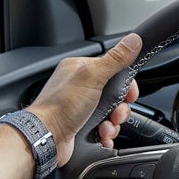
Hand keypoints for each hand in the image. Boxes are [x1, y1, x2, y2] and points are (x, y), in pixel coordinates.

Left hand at [26, 33, 141, 166]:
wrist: (44, 138)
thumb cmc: (60, 107)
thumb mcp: (92, 77)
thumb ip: (115, 59)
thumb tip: (133, 40)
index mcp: (81, 69)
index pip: (114, 69)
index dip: (126, 83)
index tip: (130, 94)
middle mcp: (81, 87)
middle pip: (116, 94)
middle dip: (120, 108)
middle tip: (116, 114)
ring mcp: (81, 107)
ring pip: (112, 113)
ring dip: (114, 123)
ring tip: (106, 127)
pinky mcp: (82, 125)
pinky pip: (105, 128)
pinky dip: (107, 134)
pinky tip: (102, 136)